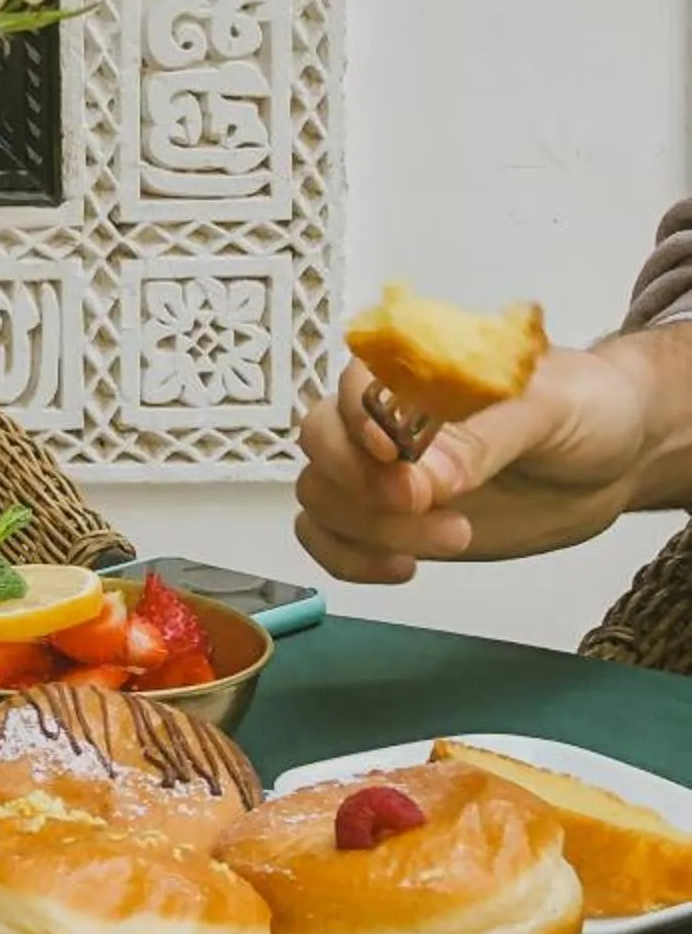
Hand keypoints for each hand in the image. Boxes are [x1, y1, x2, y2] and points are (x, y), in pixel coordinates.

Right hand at [293, 344, 649, 584]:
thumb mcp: (548, 410)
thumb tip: (424, 478)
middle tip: (418, 506)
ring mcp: (384, 470)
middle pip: (320, 440)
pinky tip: (403, 567)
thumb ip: (484, 439)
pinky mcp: (390, 520)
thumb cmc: (585, 409)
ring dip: (369, 528)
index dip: (358, 420)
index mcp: (416, 367)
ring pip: (322, 494)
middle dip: (359, 482)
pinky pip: (329, 538)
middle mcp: (386, 415)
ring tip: (454, 538)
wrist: (613, 460)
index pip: (353, 383)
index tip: (393, 457)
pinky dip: (348, 559)